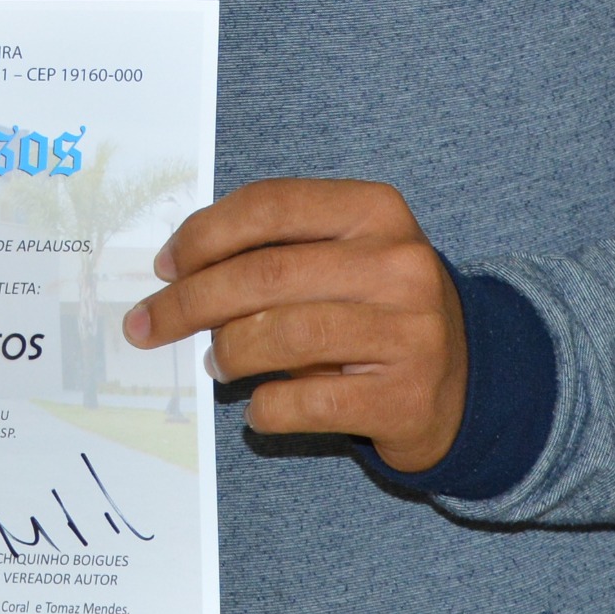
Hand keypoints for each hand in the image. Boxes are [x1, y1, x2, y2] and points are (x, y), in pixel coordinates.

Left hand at [123, 178, 468, 470]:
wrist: (465, 382)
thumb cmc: (377, 308)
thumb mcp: (343, 255)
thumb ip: (274, 247)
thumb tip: (176, 271)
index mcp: (377, 210)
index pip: (271, 206)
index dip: (204, 234)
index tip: (163, 266)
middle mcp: (400, 264)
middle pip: (267, 273)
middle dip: (191, 300)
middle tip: (149, 323)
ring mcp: (410, 333)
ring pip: (282, 336)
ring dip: (228, 351)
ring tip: (215, 362)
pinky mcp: (405, 397)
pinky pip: (306, 403)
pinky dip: (266, 408)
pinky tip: (259, 407)